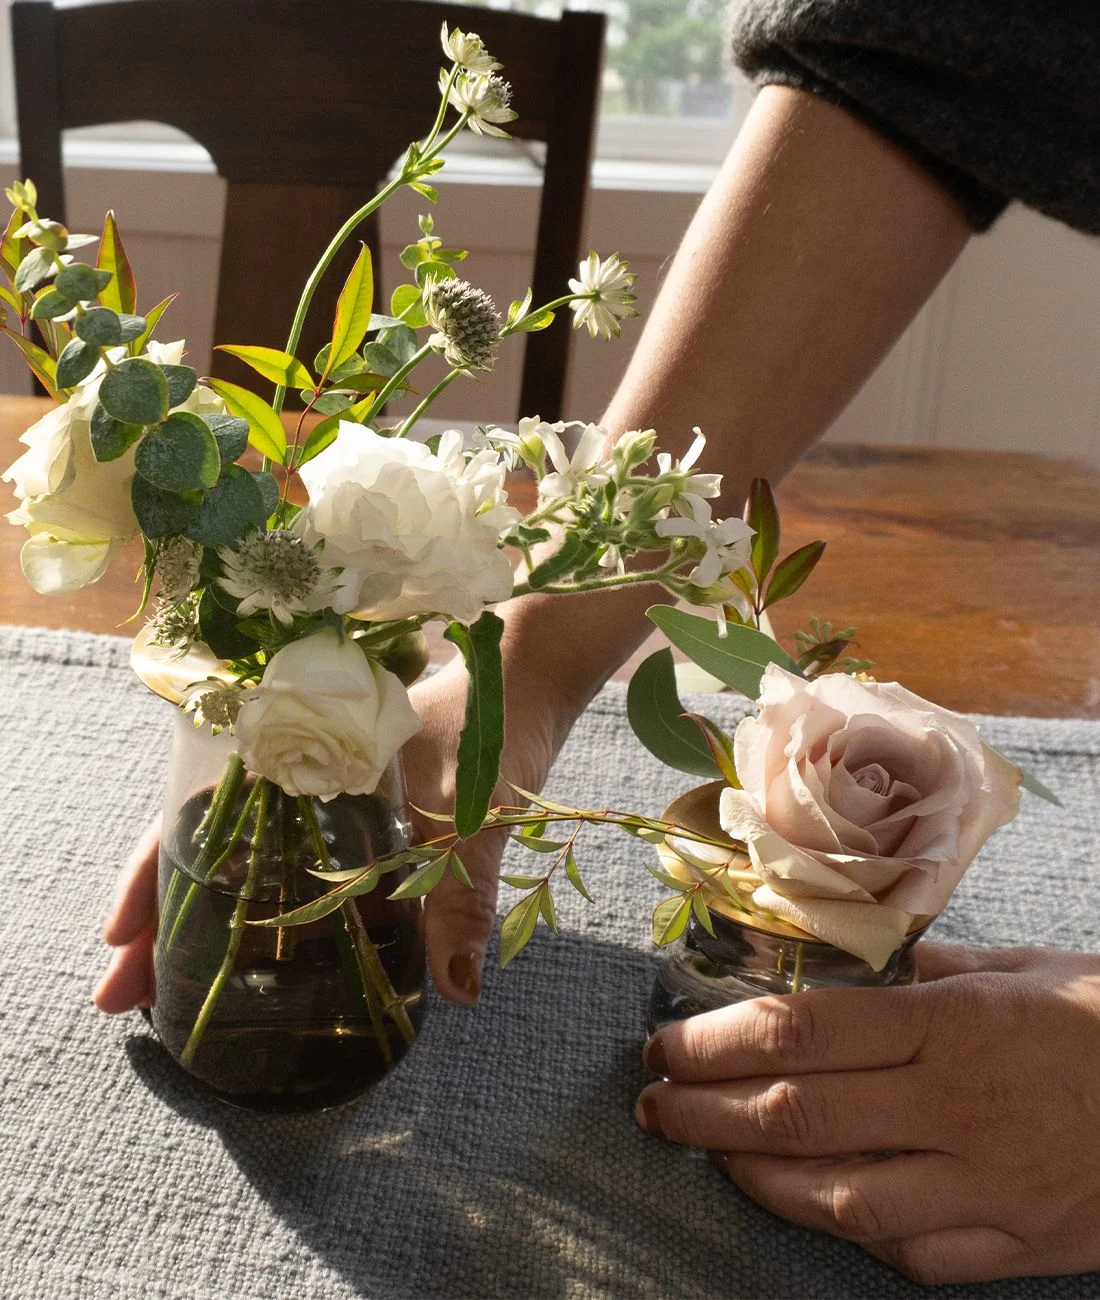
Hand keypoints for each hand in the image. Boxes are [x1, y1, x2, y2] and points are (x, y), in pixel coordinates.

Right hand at [94, 653, 571, 1012]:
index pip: (198, 815)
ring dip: (195, 915)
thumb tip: (458, 990)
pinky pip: (285, 858)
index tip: (114, 937)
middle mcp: (294, 774)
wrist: (525, 673)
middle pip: (204, 846)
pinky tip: (250, 950)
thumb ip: (465, 896)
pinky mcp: (350, 810)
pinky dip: (255, 902)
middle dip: (156, 920)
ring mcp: (318, 792)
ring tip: (158, 991)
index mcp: (299, 758)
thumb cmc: (496, 724)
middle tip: (117, 996)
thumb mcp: (478, 813)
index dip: (152, 877)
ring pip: (237, 854)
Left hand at [635, 942, 1099, 1283]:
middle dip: (704, 1109)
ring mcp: (986, 1188)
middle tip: (652, 1101)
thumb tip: (868, 966)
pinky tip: (807, 1207)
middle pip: (797, 1114)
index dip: (717, 1040)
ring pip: (836, 1197)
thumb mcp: (1029, 966)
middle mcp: (958, 1109)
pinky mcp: (1016, 1246)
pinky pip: (910, 1254)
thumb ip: (938, 969)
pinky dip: (845, 1229)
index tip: (666, 1039)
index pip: (802, 1030)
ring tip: (703, 1150)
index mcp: (954, 1025)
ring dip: (753, 1176)